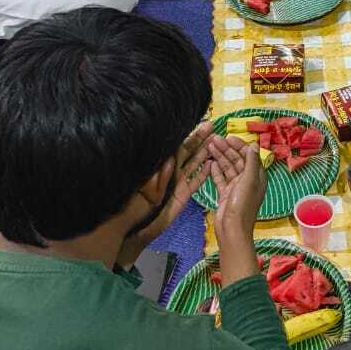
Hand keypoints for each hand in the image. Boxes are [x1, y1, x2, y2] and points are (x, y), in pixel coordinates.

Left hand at [115, 123, 212, 269]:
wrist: (134, 226)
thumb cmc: (133, 203)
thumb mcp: (144, 184)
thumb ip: (159, 173)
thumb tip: (170, 158)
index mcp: (159, 164)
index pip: (175, 145)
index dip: (186, 134)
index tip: (195, 123)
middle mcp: (170, 170)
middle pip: (187, 150)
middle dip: (199, 138)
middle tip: (212, 126)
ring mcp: (177, 182)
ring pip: (194, 163)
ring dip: (204, 152)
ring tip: (216, 141)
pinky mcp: (183, 194)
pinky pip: (196, 181)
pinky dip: (204, 173)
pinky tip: (212, 164)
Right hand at [211, 136, 266, 284]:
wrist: (232, 229)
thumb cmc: (242, 205)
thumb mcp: (248, 180)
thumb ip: (250, 162)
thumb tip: (253, 145)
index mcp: (256, 176)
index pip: (248, 156)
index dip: (239, 145)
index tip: (228, 137)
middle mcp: (247, 180)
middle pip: (236, 160)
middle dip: (226, 149)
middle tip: (213, 139)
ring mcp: (235, 187)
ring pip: (227, 168)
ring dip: (219, 157)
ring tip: (209, 146)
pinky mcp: (225, 194)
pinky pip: (220, 179)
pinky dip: (215, 170)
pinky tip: (209, 162)